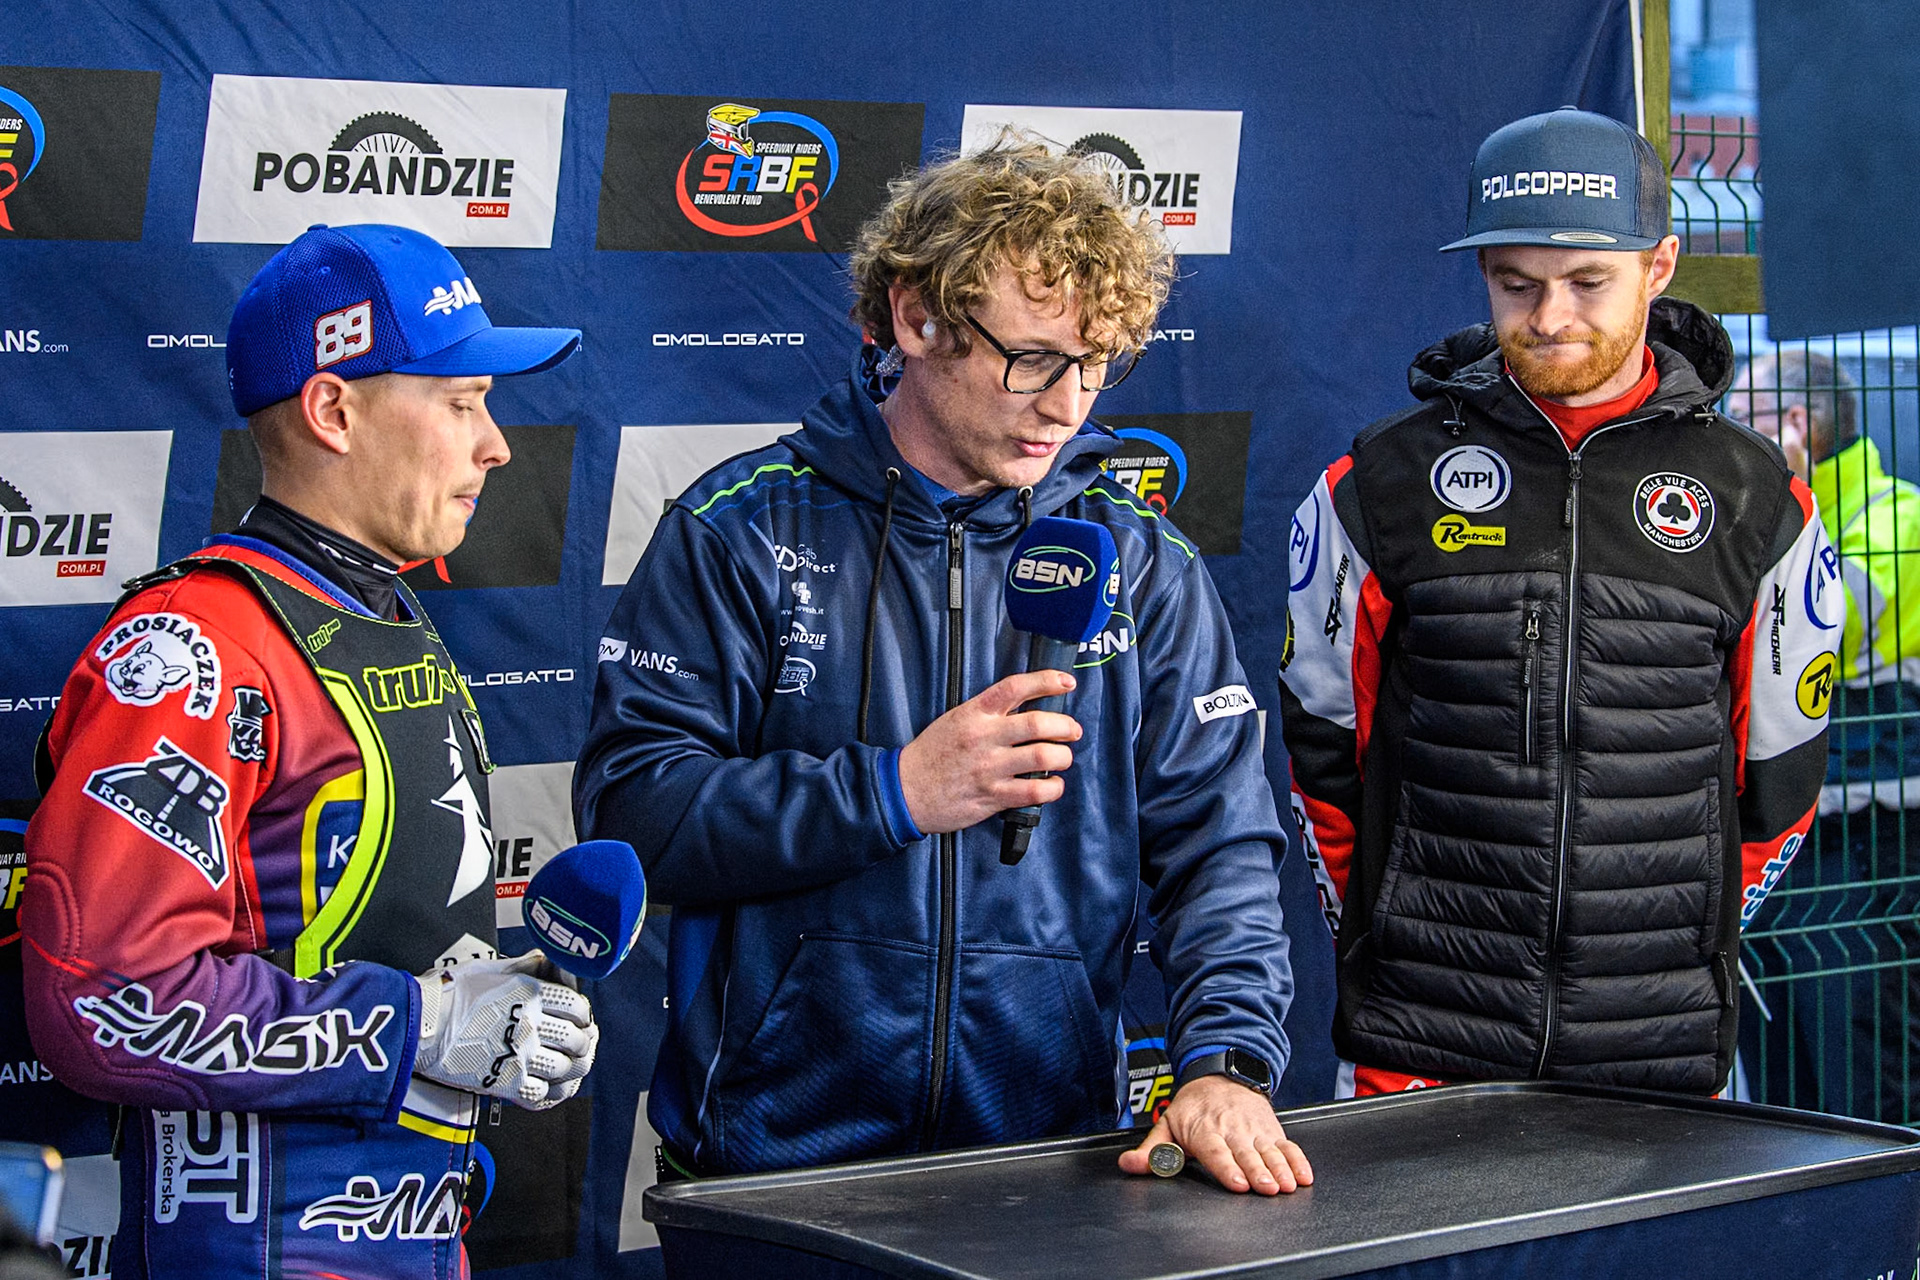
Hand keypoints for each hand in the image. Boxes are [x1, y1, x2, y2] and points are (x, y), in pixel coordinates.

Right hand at [412, 950, 599, 1110]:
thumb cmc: (448, 993)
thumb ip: (526, 966)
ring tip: (569, 1068)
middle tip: (580, 1046)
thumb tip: (548, 959)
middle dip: (583, 1044)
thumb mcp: (492, 969)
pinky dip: (550, 1094)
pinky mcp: (502, 1083)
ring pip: (563, 1069)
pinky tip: (549, 1089)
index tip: (582, 1021)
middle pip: (576, 1040)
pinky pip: (540, 1095)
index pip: (578, 1008)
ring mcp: (517, 1056)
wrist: (418, 1023)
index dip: (584, 1016)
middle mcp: (529, 1025)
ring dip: (571, 1070)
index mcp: (530, 994)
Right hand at [896, 670, 1081, 834]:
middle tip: (1072, 730)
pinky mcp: (993, 796)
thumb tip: (1025, 706)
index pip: (1014, 687)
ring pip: (1042, 757)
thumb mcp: (955, 720)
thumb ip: (988, 712)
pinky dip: (1053, 788)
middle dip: (1065, 726)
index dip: (1046, 681)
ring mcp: (989, 768)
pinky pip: (1034, 791)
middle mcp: (984, 738)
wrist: (905, 790)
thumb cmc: (931, 755)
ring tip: (1063, 758)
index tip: (1066, 682)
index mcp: (974, 714)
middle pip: (1037, 724)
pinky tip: (1052, 784)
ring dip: (1063, 757)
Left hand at [1118, 1074, 1312, 1194]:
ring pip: (1270, 1151)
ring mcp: (1255, 1131)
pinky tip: (1305, 1176)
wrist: (1221, 1074)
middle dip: (1258, 1172)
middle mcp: (1232, 1130)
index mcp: (1205, 1130)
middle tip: (1268, 1188)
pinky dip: (1298, 1160)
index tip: (1238, 1183)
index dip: (1227, 1168)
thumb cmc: (1194, 1107)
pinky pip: (1288, 1146)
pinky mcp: (1272, 1131)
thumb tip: (1129, 1164)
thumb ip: (1152, 1151)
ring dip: (1281, 1169)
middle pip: (1246, 1154)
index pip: (1217, 1152)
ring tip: (1288, 1184)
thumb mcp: (1167, 1124)